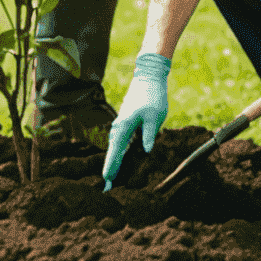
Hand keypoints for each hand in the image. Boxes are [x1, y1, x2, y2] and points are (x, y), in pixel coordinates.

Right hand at [102, 52, 170, 189]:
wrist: (148, 75)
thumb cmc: (153, 96)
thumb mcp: (155, 117)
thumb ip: (149, 135)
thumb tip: (146, 152)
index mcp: (125, 125)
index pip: (116, 150)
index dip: (111, 165)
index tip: (106, 180)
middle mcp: (120, 124)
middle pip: (113, 150)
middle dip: (110, 166)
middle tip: (107, 185)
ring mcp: (122, 121)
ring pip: (115, 144)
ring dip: (114, 159)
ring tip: (112, 175)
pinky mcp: (126, 119)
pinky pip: (120, 138)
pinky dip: (118, 149)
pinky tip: (121, 156)